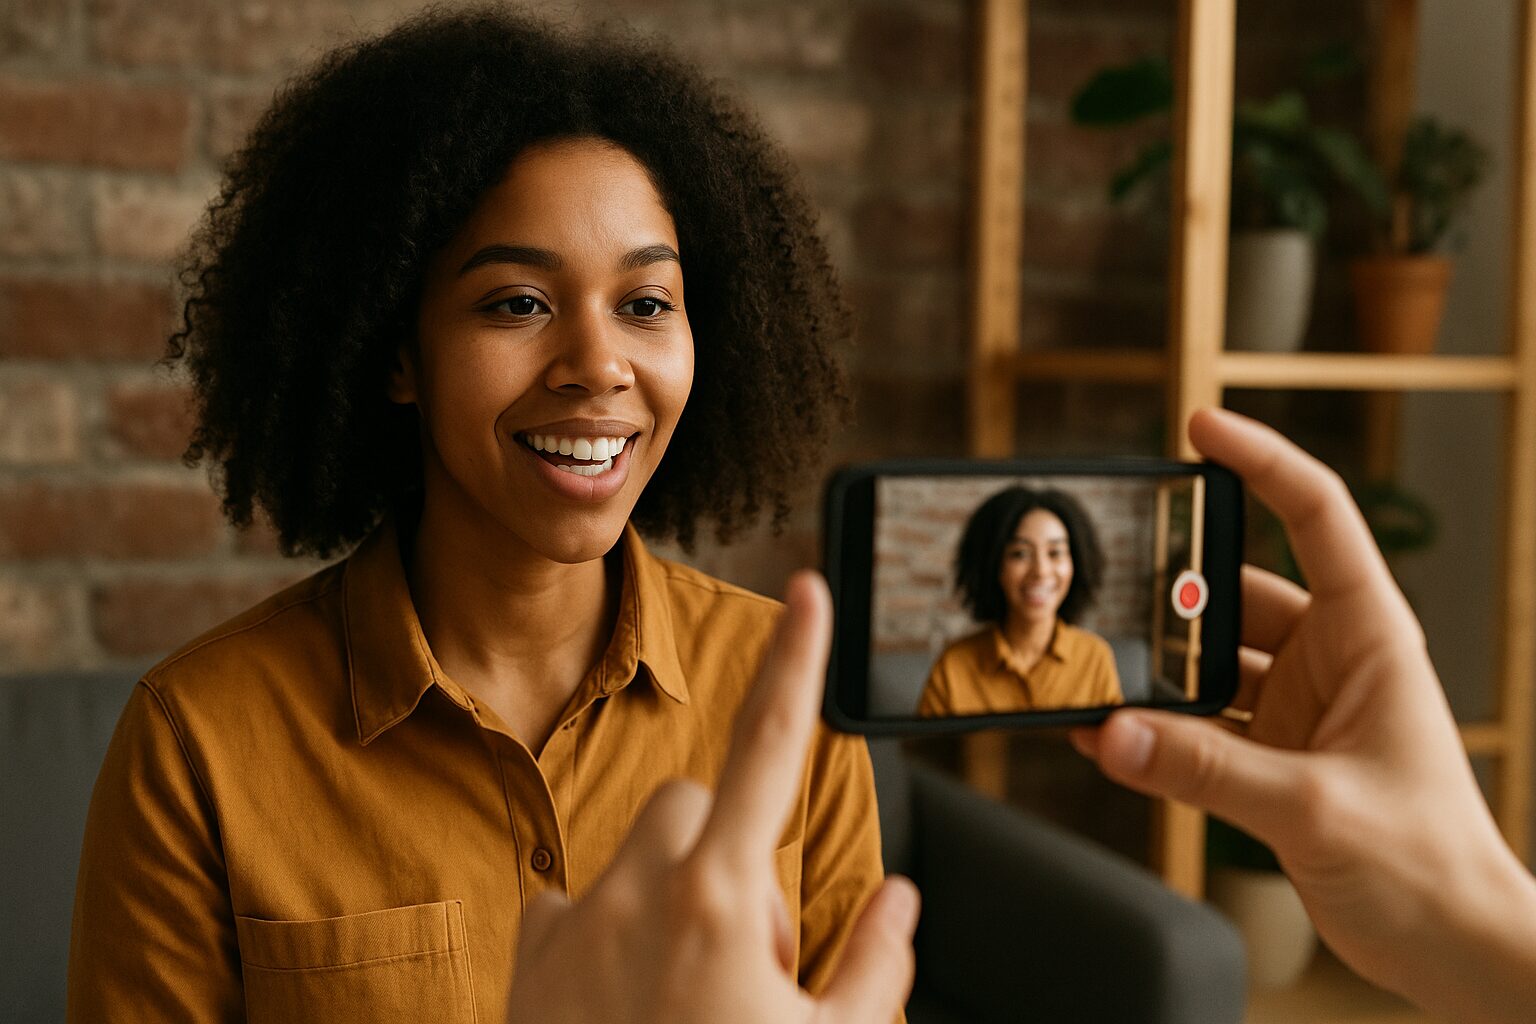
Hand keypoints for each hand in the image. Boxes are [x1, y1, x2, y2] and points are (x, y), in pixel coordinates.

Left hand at [505, 571, 918, 1023]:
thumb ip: (875, 966)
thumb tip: (901, 902)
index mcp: (722, 901)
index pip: (771, 746)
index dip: (797, 659)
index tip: (803, 586)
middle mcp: (639, 889)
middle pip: (703, 798)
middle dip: (735, 849)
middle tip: (756, 949)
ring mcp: (577, 917)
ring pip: (644, 841)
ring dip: (676, 881)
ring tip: (690, 980)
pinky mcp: (533, 949)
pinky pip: (577, 891)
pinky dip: (608, 917)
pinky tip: (625, 993)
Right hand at [1070, 408, 1535, 1022]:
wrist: (1454, 950)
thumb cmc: (1432, 868)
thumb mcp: (1315, 808)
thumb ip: (1204, 769)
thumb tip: (1111, 730)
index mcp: (1369, 636)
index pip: (1315, 517)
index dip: (1261, 462)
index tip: (1200, 430)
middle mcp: (1331, 659)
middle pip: (1237, 589)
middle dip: (1174, 584)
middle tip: (1108, 574)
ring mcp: (1298, 708)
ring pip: (1208, 660)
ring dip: (1155, 666)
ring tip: (1096, 659)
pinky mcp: (1270, 757)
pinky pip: (1197, 723)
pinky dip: (1155, 725)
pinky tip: (1110, 729)